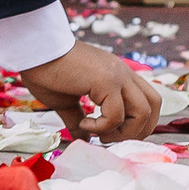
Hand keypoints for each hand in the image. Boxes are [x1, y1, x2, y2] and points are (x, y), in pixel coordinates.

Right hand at [22, 42, 163, 141]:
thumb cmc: (45, 71)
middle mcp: (123, 73)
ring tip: (100, 133)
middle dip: (137, 130)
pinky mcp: (107, 81)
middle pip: (153, 106)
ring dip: (123, 131)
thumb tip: (84, 139)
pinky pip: (116, 115)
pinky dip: (102, 127)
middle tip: (110, 137)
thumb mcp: (66, 101)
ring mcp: (118, 75)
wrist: (35, 50)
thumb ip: (78, 119)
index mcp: (118, 75)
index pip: (147, 101)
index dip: (136, 123)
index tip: (110, 133)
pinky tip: (85, 124)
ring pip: (144, 112)